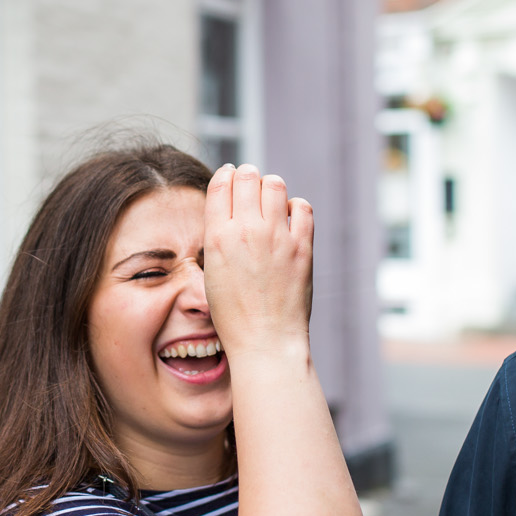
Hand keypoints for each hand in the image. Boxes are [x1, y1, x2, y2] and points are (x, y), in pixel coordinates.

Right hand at [201, 164, 313, 363]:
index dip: (226, 174)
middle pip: (248, 176)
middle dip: (248, 175)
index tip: (230, 176)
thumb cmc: (234, 314)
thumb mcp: (212, 271)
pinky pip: (302, 207)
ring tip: (270, 200)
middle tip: (250, 185)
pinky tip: (289, 219)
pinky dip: (295, 207)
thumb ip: (220, 237)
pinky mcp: (303, 247)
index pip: (221, 183)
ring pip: (275, 184)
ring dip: (270, 186)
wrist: (265, 340)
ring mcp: (277, 237)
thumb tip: (232, 210)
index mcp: (218, 237)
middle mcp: (247, 231)